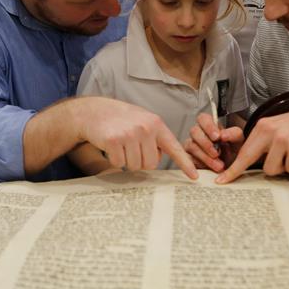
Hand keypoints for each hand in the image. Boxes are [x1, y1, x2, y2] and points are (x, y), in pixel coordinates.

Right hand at [77, 98, 197, 179]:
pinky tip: (111, 146)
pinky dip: (114, 159)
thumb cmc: (120, 119)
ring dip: (127, 161)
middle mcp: (145, 128)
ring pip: (135, 166)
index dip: (185, 164)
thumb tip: (157, 159)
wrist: (94, 111)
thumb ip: (155, 137)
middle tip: (131, 148)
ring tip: (121, 145)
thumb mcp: (143, 121)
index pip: (174, 147)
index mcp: (156, 124)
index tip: (194, 177)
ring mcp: (130, 134)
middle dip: (141, 161)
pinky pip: (119, 164)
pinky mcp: (114, 141)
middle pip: (151, 164)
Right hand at [184, 112, 242, 172]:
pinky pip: (188, 159)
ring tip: (218, 166)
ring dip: (205, 157)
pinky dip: (197, 165)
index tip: (217, 137)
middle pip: (194, 131)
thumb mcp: (237, 141)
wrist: (231, 167)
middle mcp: (199, 134)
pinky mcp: (188, 158)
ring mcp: (191, 145)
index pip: (203, 118)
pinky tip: (207, 169)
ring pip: (191, 146)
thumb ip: (233, 134)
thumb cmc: (232, 151)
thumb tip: (223, 134)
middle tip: (217, 153)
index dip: (208, 126)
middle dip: (206, 143)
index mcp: (210, 126)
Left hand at [215, 104, 288, 182]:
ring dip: (284, 167)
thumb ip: (266, 141)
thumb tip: (252, 162)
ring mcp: (284, 138)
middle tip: (237, 179)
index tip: (222, 180)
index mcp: (263, 125)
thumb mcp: (281, 127)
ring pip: (272, 169)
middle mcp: (271, 130)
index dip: (233, 168)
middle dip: (247, 172)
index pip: (244, 151)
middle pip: (251, 160)